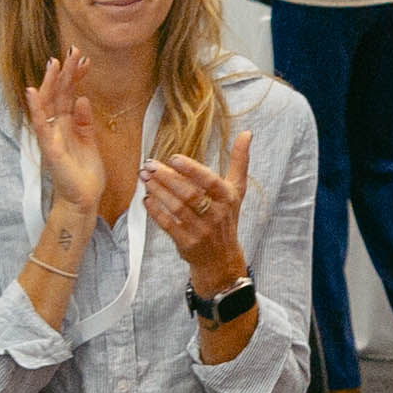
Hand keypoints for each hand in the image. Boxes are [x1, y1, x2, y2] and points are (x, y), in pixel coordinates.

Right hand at [26, 53, 123, 236]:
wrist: (82, 200)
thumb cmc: (84, 173)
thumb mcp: (89, 141)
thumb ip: (85, 121)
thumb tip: (83, 98)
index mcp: (66, 124)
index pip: (69, 94)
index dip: (75, 76)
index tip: (84, 59)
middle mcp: (56, 127)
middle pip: (58, 94)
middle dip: (65, 72)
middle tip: (73, 50)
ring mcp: (51, 137)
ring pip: (48, 105)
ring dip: (51, 83)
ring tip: (55, 62)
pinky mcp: (50, 149)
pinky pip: (41, 126)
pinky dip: (36, 109)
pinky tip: (32, 92)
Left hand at [137, 120, 255, 290]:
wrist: (221, 258)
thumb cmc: (226, 217)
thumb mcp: (237, 190)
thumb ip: (239, 161)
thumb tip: (247, 133)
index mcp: (228, 198)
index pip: (210, 182)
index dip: (192, 170)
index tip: (174, 158)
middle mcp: (216, 215)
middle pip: (189, 194)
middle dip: (167, 178)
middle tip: (149, 165)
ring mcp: (201, 230)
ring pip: (177, 208)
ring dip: (158, 191)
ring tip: (145, 178)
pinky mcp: (187, 243)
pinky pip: (168, 224)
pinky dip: (156, 211)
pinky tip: (147, 198)